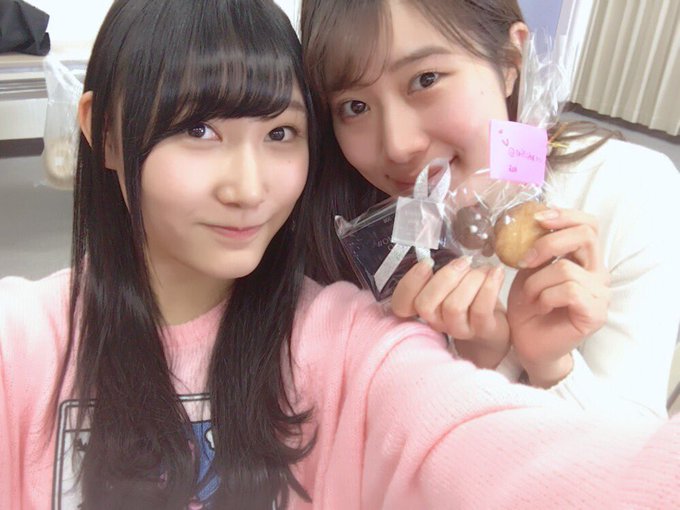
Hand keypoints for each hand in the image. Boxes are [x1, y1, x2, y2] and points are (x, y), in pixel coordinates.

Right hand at [391, 257, 509, 367]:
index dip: (410, 282)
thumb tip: (445, 250)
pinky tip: (496, 272)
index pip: (402, 304)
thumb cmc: (472, 300)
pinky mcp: (484, 331)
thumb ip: (444, 273)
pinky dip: (489, 286)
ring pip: (453, 306)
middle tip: (464, 262)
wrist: (497, 329)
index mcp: (426, 308)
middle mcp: (437, 322)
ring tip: (484, 270)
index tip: (427, 262)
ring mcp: (459, 329)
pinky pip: (481, 309)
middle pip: (425, 304)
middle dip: (444, 277)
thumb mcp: (453, 285)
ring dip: (470, 280)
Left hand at [507, 207, 610, 386]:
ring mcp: (600, 293)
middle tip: (524, 260)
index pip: (587, 225)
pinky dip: (546, 296)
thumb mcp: (528, 270)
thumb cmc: (528, 306)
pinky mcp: (595, 313)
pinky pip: (568, 291)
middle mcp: (598, 273)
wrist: (528, 343)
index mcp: (584, 259)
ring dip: (537, 282)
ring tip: (530, 297)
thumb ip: (536, 248)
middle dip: (548, 243)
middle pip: (585, 236)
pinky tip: (540, 307)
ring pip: (566, 269)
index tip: (537, 218)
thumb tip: (531, 220)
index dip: (565, 215)